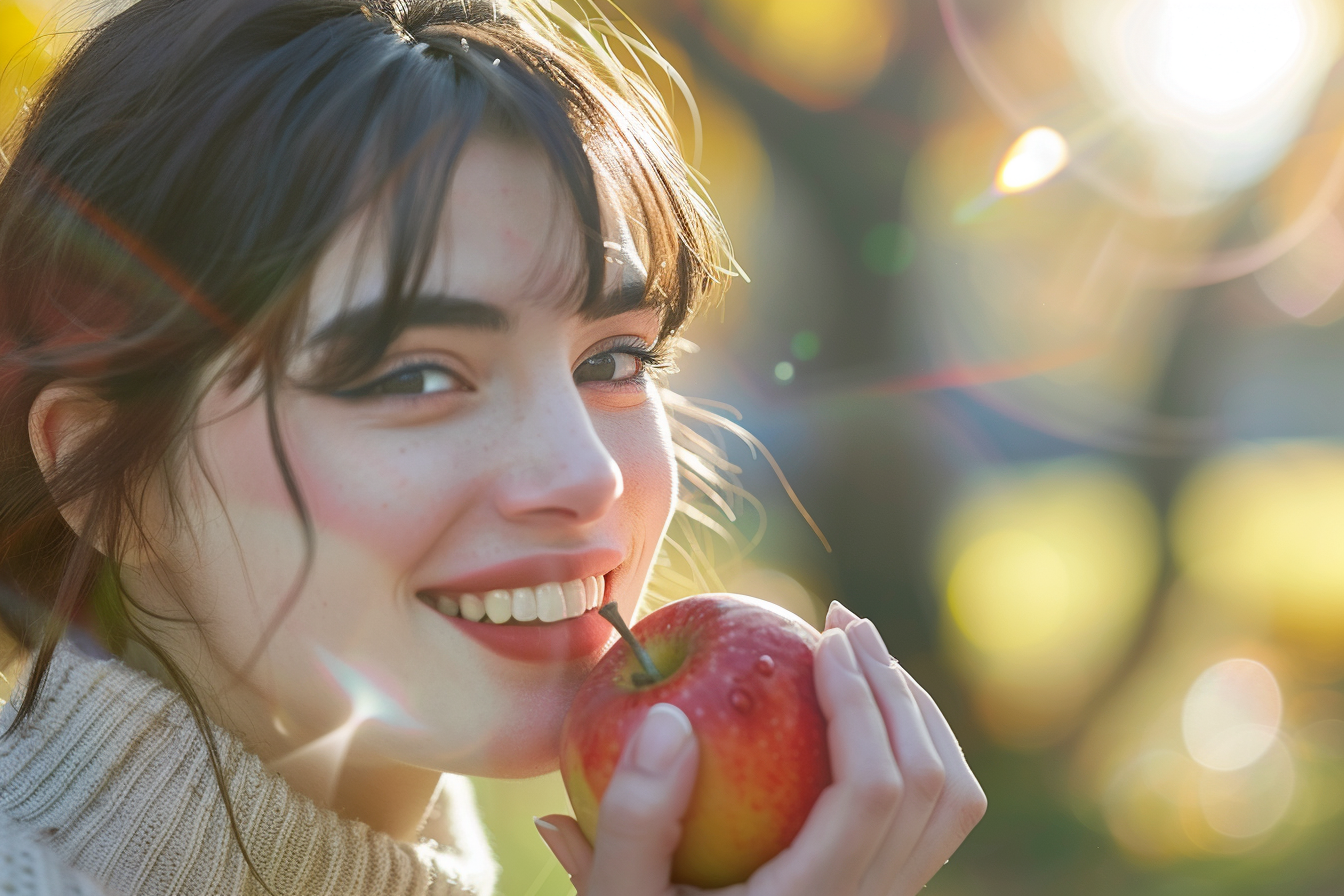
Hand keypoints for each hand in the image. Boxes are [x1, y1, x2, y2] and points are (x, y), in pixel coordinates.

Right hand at [534, 600, 986, 895]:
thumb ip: (633, 819)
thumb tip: (667, 718)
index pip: (873, 792)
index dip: (861, 704)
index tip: (825, 639)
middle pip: (932, 785)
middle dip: (893, 688)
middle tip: (844, 622)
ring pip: (952, 800)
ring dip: (918, 712)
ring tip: (865, 653)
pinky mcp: (886, 890)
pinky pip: (940, 815)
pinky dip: (922, 746)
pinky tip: (870, 706)